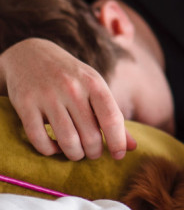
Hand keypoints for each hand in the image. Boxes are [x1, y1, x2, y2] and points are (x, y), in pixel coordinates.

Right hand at [0, 39, 135, 159]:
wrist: (31, 53)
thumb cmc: (72, 77)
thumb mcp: (96, 88)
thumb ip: (113, 117)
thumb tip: (133, 147)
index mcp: (94, 83)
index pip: (112, 119)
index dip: (118, 142)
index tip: (118, 155)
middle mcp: (72, 89)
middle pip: (90, 136)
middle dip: (94, 152)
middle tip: (93, 153)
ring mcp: (47, 96)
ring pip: (67, 141)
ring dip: (74, 154)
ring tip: (77, 153)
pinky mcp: (25, 104)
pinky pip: (39, 139)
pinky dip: (49, 150)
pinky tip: (54, 147)